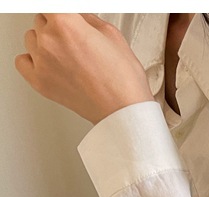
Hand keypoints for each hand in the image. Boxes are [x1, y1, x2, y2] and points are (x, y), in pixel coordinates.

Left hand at [15, 14, 153, 123]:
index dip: (64, 14)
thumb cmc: (123, 81)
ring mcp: (41, 62)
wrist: (123, 111)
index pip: (52, 6)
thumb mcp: (113, 36)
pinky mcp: (39, 82)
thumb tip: (79, 17)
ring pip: (31, 39)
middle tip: (75, 41)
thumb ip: (88, 19)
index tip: (68, 18)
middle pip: (41, 20)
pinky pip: (22, 62)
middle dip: (57, 27)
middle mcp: (49, 40)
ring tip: (66, 56)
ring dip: (45, 43)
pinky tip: (49, 64)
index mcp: (66, 23)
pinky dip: (33, 60)